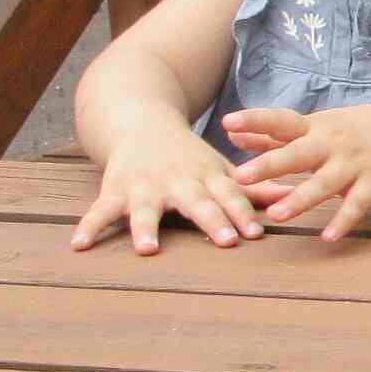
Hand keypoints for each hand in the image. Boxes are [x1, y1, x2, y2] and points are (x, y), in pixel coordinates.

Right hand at [72, 122, 259, 253]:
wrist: (142, 122)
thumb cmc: (189, 157)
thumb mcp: (220, 167)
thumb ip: (253, 188)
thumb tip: (292, 196)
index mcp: (206, 176)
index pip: (230, 195)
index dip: (243, 213)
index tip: (255, 234)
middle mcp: (177, 181)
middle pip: (196, 203)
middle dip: (211, 220)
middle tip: (225, 240)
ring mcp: (144, 185)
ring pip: (145, 209)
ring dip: (146, 228)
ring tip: (148, 250)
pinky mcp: (114, 189)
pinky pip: (100, 211)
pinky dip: (89, 227)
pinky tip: (79, 246)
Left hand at [225, 107, 370, 240]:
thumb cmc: (349, 131)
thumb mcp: (313, 127)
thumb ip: (273, 134)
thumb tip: (232, 134)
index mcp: (313, 128)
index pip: (281, 121)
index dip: (255, 121)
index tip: (228, 123)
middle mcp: (332, 143)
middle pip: (298, 154)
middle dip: (270, 165)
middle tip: (240, 176)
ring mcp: (354, 164)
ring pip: (324, 183)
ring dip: (300, 199)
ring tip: (276, 215)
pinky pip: (357, 205)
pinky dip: (344, 221)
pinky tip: (328, 238)